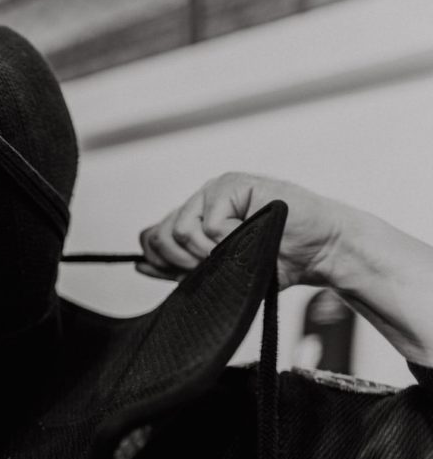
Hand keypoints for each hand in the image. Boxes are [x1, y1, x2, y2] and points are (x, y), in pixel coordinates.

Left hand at [136, 172, 365, 288]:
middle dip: (183, 263)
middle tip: (218, 264)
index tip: (189, 274)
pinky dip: (227, 240)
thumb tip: (139, 265)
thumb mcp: (220, 270)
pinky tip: (250, 236)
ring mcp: (217, 189)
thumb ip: (179, 267)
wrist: (320, 252)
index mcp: (195, 216)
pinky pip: (209, 224)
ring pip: (181, 230)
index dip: (161, 262)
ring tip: (237, 251)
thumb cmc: (276, 261)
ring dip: (208, 252)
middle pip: (160, 235)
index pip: (153, 237)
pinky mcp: (234, 184)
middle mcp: (201, 200)